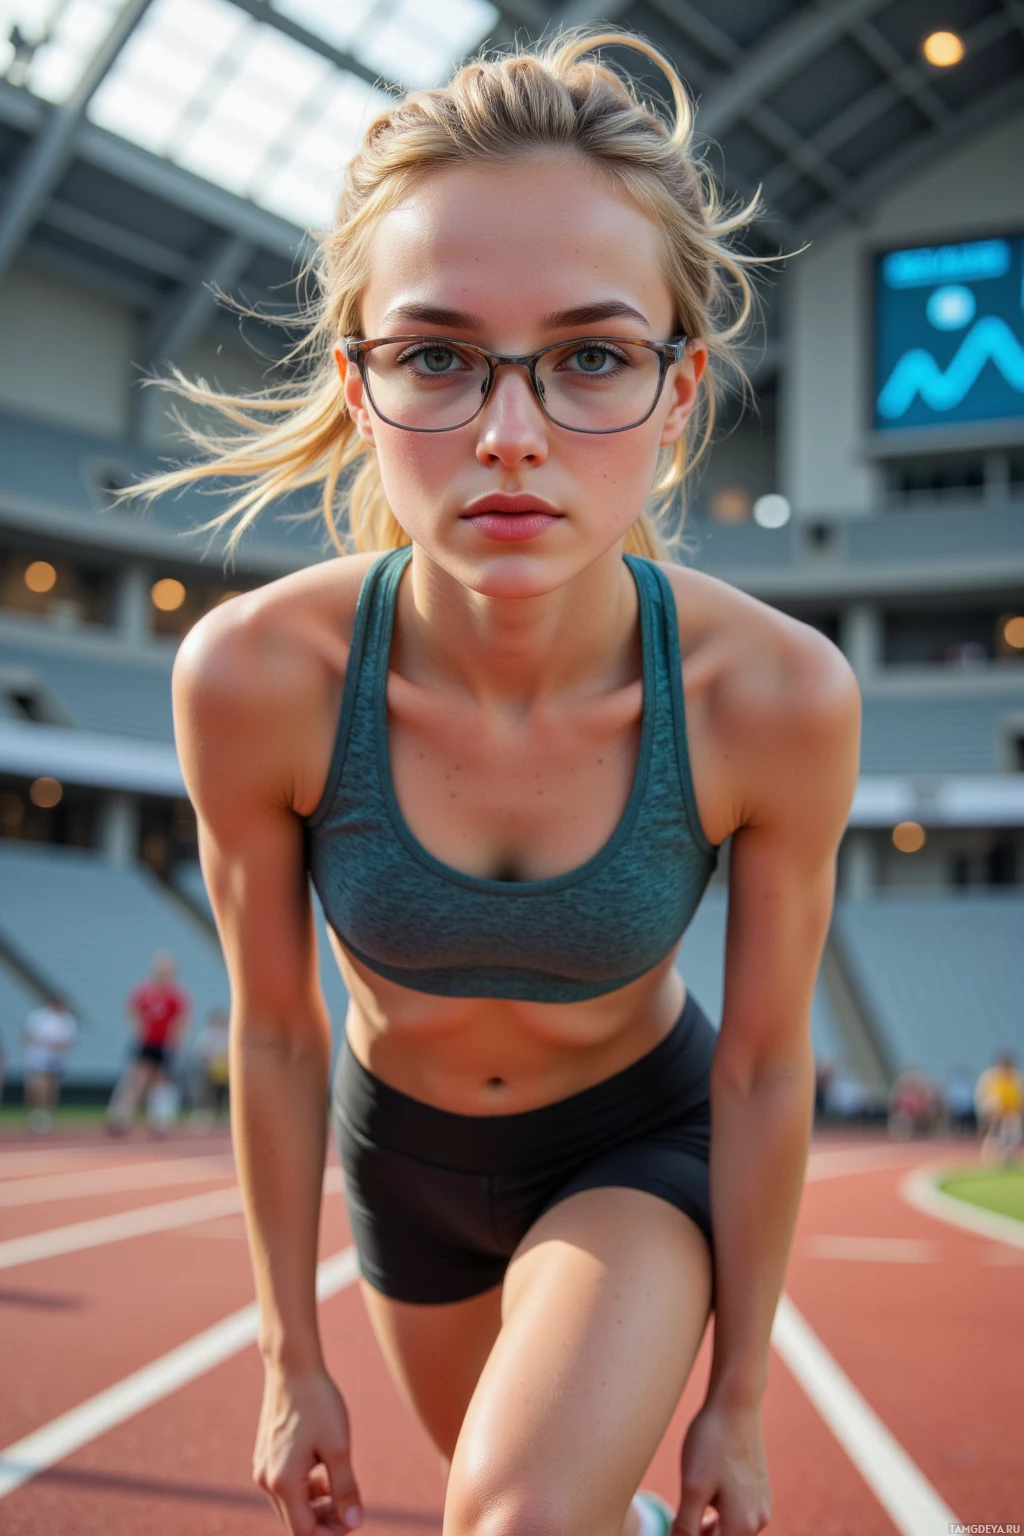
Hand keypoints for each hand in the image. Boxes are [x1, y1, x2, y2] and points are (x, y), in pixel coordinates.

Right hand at [253, 1363, 362, 1533]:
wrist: (293, 1367)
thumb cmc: (319, 1402)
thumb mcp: (339, 1447)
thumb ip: (345, 1489)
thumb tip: (354, 1523)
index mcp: (283, 1482)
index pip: (305, 1532)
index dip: (331, 1534)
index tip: (354, 1521)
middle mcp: (266, 1480)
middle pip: (295, 1523)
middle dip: (324, 1523)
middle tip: (351, 1510)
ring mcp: (262, 1468)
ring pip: (289, 1506)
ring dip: (315, 1507)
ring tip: (339, 1489)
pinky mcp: (264, 1456)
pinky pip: (284, 1488)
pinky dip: (305, 1490)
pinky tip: (323, 1473)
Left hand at [672, 1400, 770, 1535]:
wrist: (736, 1403)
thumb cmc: (712, 1442)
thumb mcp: (692, 1487)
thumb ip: (686, 1526)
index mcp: (742, 1526)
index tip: (675, 1527)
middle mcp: (758, 1521)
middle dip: (699, 1535)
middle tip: (675, 1525)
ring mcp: (760, 1505)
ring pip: (729, 1530)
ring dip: (707, 1528)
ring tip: (686, 1511)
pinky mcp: (758, 1490)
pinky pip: (737, 1515)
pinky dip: (718, 1515)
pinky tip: (703, 1498)